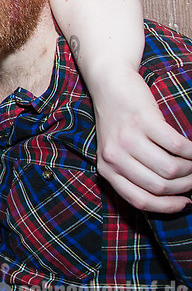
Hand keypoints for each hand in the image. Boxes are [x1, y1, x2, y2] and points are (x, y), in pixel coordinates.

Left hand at [95, 71, 191, 212]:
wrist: (109, 84)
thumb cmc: (119, 122)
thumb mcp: (117, 151)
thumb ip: (133, 172)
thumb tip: (170, 195)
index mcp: (106, 169)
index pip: (140, 200)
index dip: (167, 206)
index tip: (186, 203)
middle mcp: (114, 156)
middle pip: (159, 186)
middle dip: (185, 185)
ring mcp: (128, 138)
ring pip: (170, 169)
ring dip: (191, 168)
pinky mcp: (143, 120)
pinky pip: (177, 145)